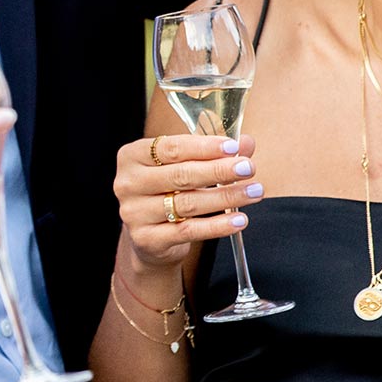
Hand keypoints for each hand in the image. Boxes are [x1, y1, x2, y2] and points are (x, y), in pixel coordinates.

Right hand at [113, 133, 261, 272]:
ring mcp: (134, 213)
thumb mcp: (182, 168)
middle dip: (219, 171)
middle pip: (180, 175)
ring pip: (188, 203)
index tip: (233, 147)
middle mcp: (128, 183)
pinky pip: (188, 231)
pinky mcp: (147, 239)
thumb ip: (212, 154)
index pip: (170, 148)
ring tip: (253, 192)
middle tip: (247, 168)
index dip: (204, 147)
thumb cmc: (166, 193)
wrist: (149, 238)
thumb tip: (246, 142)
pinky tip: (239, 219)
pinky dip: (217, 225)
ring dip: (226, 197)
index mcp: (132, 156)